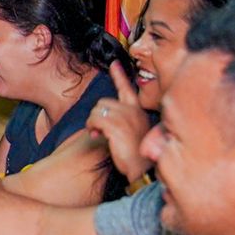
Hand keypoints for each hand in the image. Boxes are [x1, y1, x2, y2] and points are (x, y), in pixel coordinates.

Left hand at [87, 61, 152, 180]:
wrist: (143, 170)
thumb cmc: (136, 155)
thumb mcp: (131, 134)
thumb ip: (120, 122)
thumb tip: (98, 118)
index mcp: (138, 112)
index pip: (127, 89)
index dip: (119, 76)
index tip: (115, 64)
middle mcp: (134, 111)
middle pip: (103, 103)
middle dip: (97, 117)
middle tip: (100, 132)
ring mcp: (126, 118)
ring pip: (96, 111)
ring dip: (93, 123)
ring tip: (99, 135)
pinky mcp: (117, 126)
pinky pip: (94, 119)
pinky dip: (91, 127)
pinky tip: (96, 136)